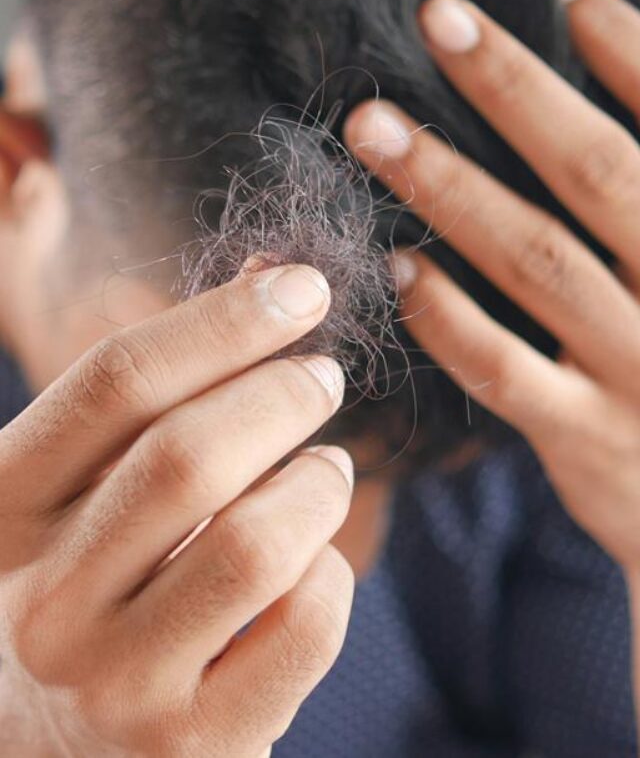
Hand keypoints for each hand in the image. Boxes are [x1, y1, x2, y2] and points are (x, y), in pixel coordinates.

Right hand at [0, 265, 353, 756]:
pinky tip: (315, 563)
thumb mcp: (79, 491)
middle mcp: (43, 599)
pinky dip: (331, 575)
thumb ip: (158, 394)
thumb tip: (268, 278)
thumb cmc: (79, 588)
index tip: (301, 289)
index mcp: (2, 508)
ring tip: (328, 469)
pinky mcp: (191, 748)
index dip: (223, 321)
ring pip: (255, 544)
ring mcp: (114, 684)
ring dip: (318, 485)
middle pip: (188, 455)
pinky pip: (302, 629)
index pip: (116, 382)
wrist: (43, 746)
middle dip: (283, 394)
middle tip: (322, 377)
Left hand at [345, 0, 639, 574]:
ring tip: (374, 131)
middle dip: (515, 90)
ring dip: (450, 189)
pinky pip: (504, 370)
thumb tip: (608, 98)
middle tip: (438, 21)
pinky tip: (398, 269)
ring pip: (538, 260)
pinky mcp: (588, 440)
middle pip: (596, 172)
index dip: (626, 47)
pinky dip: (448, 318)